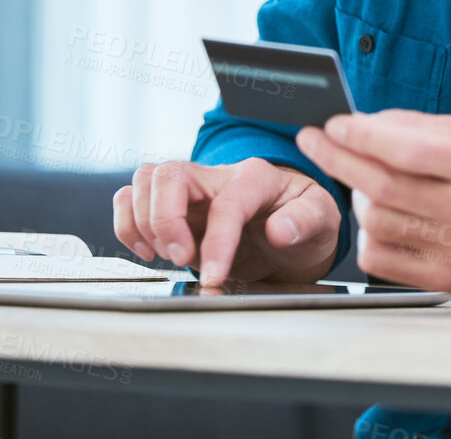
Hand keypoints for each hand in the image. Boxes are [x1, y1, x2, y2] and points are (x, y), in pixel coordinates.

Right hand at [112, 158, 341, 287]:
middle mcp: (218, 177)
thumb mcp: (321, 219)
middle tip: (181, 258)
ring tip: (165, 253)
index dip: (217, 240)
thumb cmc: (305, 220)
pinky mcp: (174, 207)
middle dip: (166, 221)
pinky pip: (132, 196)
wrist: (293, 228)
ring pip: (147, 179)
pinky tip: (147, 248)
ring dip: (145, 221)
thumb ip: (305, 220)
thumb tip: (280, 230)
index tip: (215, 275)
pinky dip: (128, 223)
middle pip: (171, 175)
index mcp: (257, 177)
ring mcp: (193, 190)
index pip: (228, 201)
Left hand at [296, 110, 450, 291]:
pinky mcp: (444, 280)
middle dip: (337, 159)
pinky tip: (379, 217)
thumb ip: (417, 127)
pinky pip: (378, 258)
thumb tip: (360, 125)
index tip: (334, 124)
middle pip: (383, 187)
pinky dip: (366, 233)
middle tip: (312, 141)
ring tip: (364, 181)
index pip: (410, 151)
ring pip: (375, 221)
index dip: (364, 136)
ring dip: (355, 195)